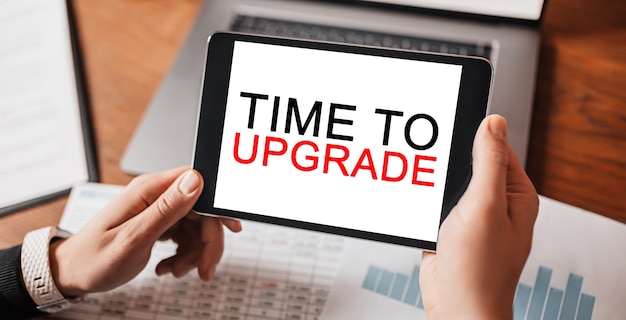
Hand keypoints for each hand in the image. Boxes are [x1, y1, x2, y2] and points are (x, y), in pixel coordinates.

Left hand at [48, 167, 241, 296]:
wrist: (72, 273)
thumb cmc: (94, 258)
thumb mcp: (133, 238)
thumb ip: (167, 209)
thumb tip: (195, 180)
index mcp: (149, 190)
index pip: (198, 183)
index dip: (218, 206)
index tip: (230, 229)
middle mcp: (155, 195)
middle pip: (201, 211)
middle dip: (207, 242)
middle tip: (204, 269)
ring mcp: (157, 209)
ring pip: (196, 226)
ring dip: (193, 253)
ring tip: (175, 270)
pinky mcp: (158, 222)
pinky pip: (185, 235)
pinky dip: (183, 254)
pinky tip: (167, 266)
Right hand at [419, 115, 538, 319]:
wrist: (455, 307)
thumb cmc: (479, 269)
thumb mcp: (485, 206)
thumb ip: (488, 163)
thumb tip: (493, 123)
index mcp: (515, 194)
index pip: (496, 148)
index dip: (473, 136)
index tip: (450, 127)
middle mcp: (495, 203)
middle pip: (469, 163)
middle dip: (447, 162)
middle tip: (430, 162)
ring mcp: (472, 217)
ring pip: (449, 183)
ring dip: (434, 183)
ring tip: (424, 186)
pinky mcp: (450, 228)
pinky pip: (435, 204)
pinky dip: (424, 201)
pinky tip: (418, 205)